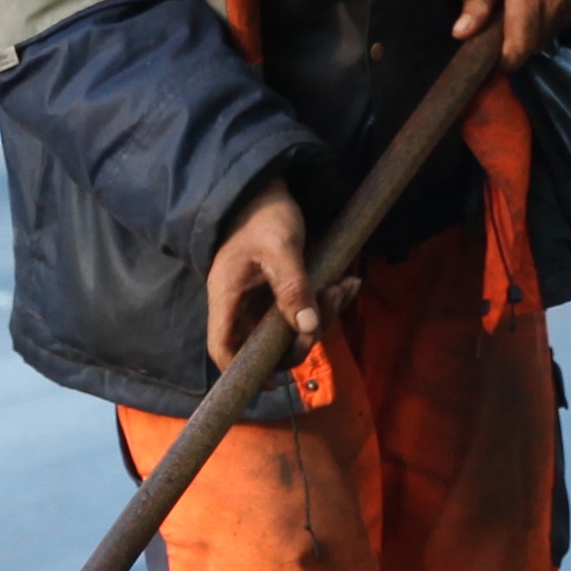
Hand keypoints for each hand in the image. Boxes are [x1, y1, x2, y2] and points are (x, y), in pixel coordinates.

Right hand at [204, 177, 347, 373]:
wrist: (266, 185)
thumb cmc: (264, 214)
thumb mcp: (280, 248)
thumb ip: (293, 288)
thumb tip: (307, 326)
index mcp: (228, 296)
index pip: (222, 347)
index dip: (240, 372)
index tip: (271, 384)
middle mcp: (241, 303)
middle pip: (264, 345)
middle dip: (302, 337)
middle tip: (330, 305)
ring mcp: (260, 297)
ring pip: (289, 326)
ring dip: (321, 315)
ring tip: (344, 287)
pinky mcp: (279, 288)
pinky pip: (303, 306)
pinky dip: (326, 300)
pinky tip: (347, 282)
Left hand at [455, 0, 568, 72]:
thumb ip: (478, 1)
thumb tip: (460, 34)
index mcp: (528, 3)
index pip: (517, 51)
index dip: (505, 58)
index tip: (495, 53)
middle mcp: (552, 14)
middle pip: (531, 48)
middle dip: (517, 44)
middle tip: (506, 23)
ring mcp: (570, 13)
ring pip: (545, 39)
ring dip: (532, 33)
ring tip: (524, 11)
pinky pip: (560, 28)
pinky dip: (548, 23)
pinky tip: (543, 5)